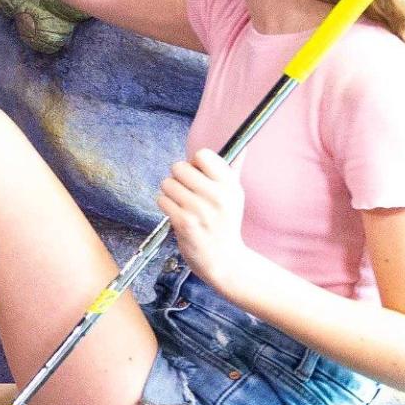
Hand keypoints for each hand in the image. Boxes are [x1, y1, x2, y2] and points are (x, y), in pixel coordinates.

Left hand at [158, 148, 253, 287]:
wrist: (224, 260)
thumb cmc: (226, 223)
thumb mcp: (235, 195)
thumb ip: (233, 169)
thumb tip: (242, 145)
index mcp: (230, 185)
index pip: (202, 155)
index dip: (195, 164)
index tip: (199, 176)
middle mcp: (217, 195)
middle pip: (179, 167)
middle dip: (178, 178)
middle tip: (187, 192)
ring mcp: (200, 210)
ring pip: (167, 183)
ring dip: (170, 193)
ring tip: (183, 205)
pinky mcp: (184, 222)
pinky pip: (162, 200)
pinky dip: (165, 206)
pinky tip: (177, 214)